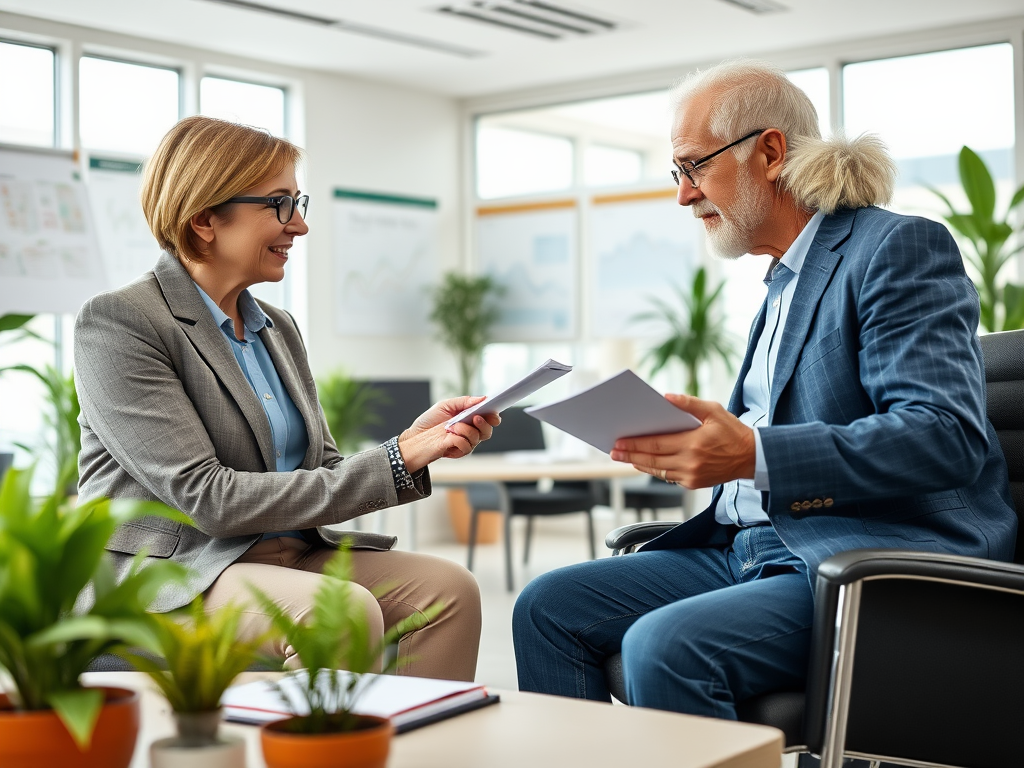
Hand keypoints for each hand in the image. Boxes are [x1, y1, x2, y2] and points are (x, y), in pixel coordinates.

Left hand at [398, 396, 500, 472]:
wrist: (415, 436)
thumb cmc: (430, 420)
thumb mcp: (446, 405)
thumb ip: (464, 401)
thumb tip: (482, 399)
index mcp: (470, 419)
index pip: (489, 419)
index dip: (494, 415)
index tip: (493, 410)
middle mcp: (471, 431)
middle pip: (488, 431)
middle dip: (484, 423)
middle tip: (475, 418)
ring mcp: (466, 442)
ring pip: (477, 438)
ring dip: (466, 430)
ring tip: (452, 426)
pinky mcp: (458, 452)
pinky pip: (466, 447)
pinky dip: (459, 439)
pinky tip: (449, 435)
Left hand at [609, 393, 755, 488]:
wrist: (751, 457)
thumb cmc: (732, 431)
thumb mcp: (713, 410)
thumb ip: (689, 403)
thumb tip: (666, 396)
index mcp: (694, 443)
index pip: (656, 444)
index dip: (635, 444)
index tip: (619, 442)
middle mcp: (690, 462)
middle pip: (652, 460)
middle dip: (630, 455)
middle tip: (613, 451)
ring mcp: (691, 476)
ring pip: (657, 471)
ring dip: (638, 464)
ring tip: (623, 457)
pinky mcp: (693, 484)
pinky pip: (667, 476)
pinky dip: (654, 470)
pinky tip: (643, 463)